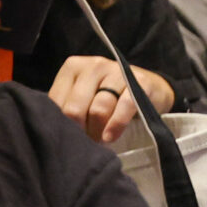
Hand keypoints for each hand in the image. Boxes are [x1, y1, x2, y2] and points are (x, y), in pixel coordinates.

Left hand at [48, 59, 174, 143]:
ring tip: (100, 140)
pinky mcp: (138, 82)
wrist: (150, 87)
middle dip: (79, 130)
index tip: (70, 135)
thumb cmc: (110, 95)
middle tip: (86, 141)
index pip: (57, 101)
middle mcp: (93, 65)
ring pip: (98, 109)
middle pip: (75, 107)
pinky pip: (124, 107)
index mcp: (73, 67)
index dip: (62, 123)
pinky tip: (111, 136)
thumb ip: (69, 105)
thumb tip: (55, 129)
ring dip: (97, 131)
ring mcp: (116, 72)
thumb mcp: (85, 95)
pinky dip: (116, 125)